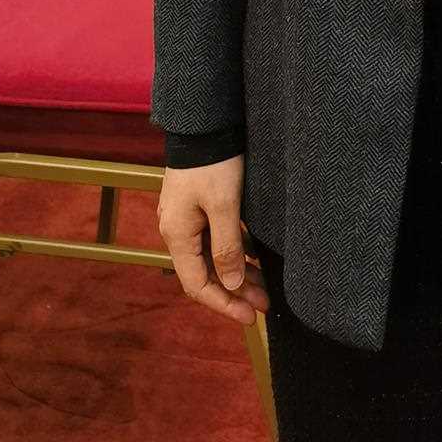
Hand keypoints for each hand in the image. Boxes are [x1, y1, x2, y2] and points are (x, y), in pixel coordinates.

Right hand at [157, 152, 271, 325]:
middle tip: (265, 303)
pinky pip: (215, 240)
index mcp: (177, 235)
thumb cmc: (215, 164)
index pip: (196, 284)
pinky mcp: (197, 206)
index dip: (223, 304)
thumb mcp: (224, 206)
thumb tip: (230, 286)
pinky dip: (234, 252)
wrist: (205, 123)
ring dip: (236, 273)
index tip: (250, 317)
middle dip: (235, 291)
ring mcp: (186, 218)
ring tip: (264, 287)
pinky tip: (254, 259)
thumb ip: (227, 248)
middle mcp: (177, 231)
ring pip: (211, 257)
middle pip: (205, 273)